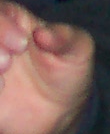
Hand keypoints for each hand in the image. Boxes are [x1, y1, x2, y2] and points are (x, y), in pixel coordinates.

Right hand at [0, 2, 95, 133]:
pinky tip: (0, 92)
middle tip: (7, 64)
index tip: (22, 45)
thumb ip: (65, 38)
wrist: (58, 111)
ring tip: (2, 84)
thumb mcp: (78, 51)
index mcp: (14, 22)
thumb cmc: (67, 71)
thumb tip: (42, 33)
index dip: (1, 24)